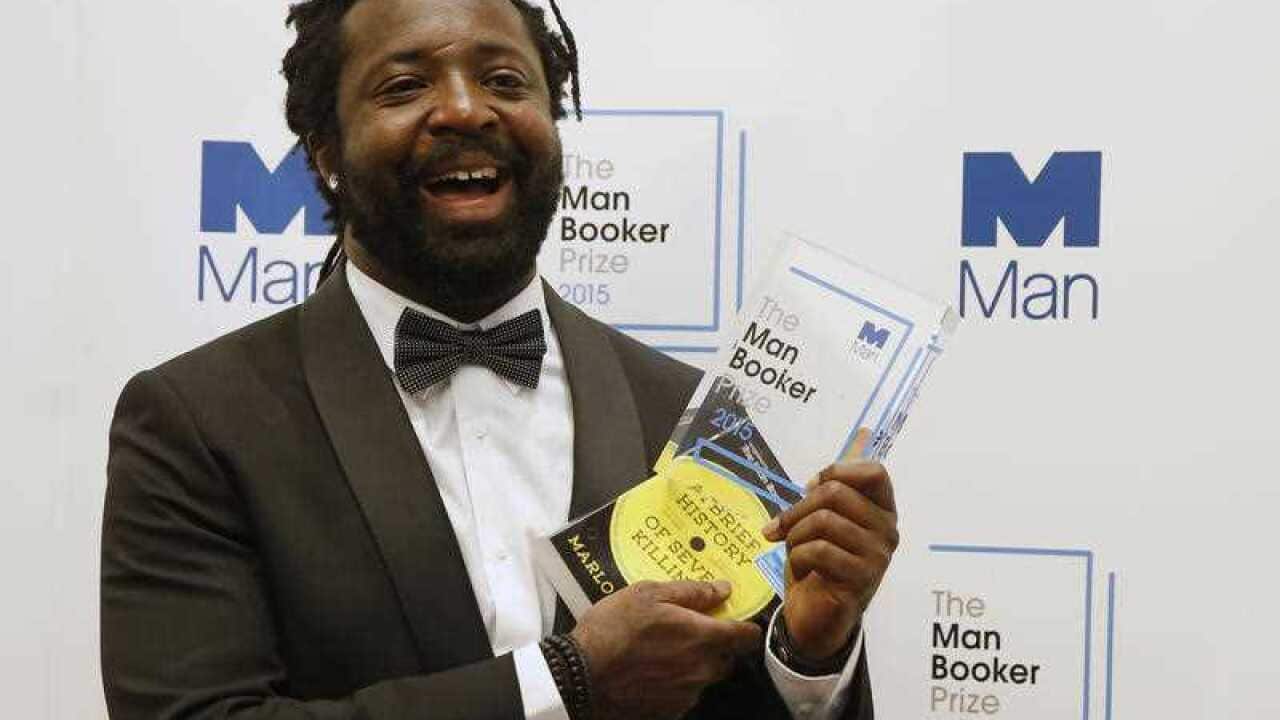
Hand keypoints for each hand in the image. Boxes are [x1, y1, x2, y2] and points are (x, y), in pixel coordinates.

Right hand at [570, 580, 763, 719]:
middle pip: (727, 659)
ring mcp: (687, 694)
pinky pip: (685, 693)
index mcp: (702, 638)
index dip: (747, 626)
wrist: (581, 676)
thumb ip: (691, 592)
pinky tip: (653, 671)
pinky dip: (677, 682)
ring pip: (705, 677)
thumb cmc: (613, 629)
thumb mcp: (648, 594)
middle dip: (716, 646)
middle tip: (691, 631)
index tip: (738, 620)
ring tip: (664, 651)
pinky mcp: (670, 711)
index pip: (746, 636)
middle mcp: (702, 670)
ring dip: (695, 664)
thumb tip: (722, 589)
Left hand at [761, 433, 898, 661]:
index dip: (836, 472)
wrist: (815, 616)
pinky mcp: (861, 580)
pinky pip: (819, 551)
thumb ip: (838, 484)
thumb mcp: (825, 519)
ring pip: (823, 521)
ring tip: (794, 550)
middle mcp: (887, 531)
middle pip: (835, 493)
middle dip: (798, 508)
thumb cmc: (820, 563)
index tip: (811, 489)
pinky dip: (798, 558)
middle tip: (783, 528)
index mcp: (882, 511)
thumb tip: (862, 434)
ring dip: (794, 535)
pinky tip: (803, 570)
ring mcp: (878, 557)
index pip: (874, 472)